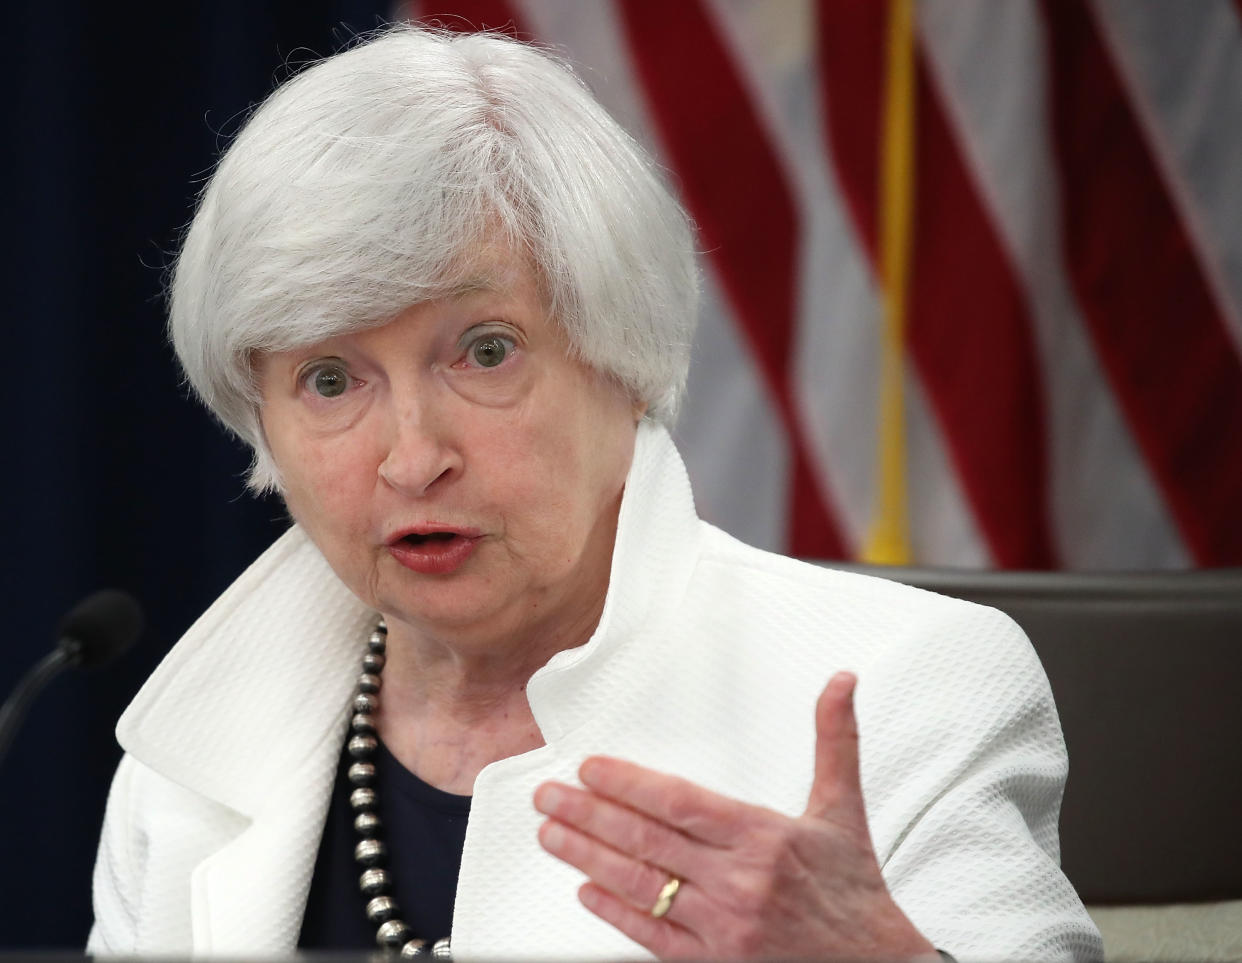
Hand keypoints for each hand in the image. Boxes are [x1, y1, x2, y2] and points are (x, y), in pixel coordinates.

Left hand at [533, 671, 936, 958]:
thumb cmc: (853, 890)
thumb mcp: (844, 808)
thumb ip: (835, 740)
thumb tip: (842, 682)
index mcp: (762, 836)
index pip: (679, 802)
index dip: (627, 783)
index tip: (590, 768)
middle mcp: (738, 881)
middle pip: (646, 840)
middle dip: (588, 814)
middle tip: (549, 795)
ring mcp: (722, 926)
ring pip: (639, 885)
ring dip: (587, 857)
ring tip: (551, 834)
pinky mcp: (714, 962)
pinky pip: (652, 936)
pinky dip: (614, 912)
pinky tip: (585, 891)